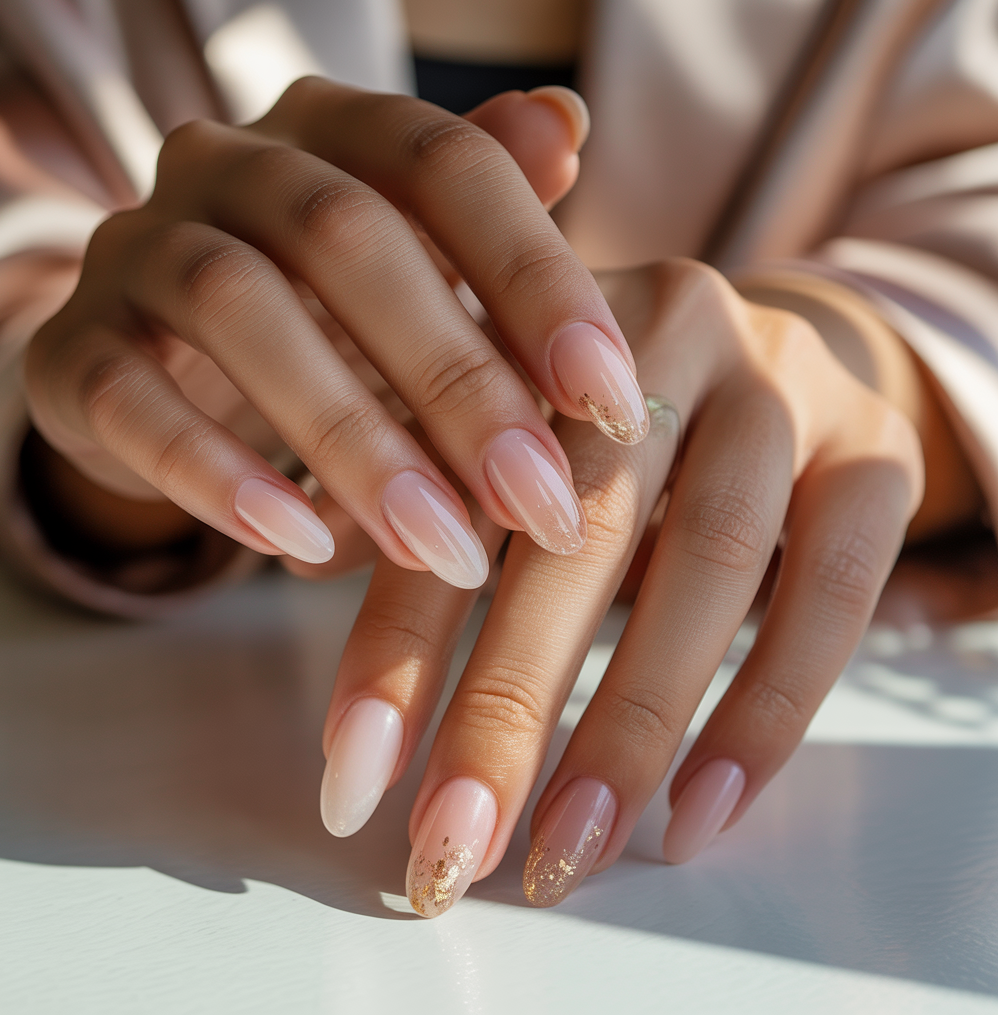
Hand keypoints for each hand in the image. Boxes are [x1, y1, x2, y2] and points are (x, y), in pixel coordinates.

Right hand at [24, 79, 649, 586]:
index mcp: (333, 133)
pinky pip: (134, 400)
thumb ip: (488, 226)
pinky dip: (221, 476)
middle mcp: (227, 164)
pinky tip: (305, 545)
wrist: (175, 378)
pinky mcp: (74, 350)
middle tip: (539, 502)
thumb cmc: (332, 328)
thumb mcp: (422, 280)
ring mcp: (137, 249)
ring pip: (242, 311)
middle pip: (348, 238)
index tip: (610, 398)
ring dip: (355, 440)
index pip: (445, 163)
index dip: (535, 276)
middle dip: (458, 380)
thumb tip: (568, 125)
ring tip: (444, 549)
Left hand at [319, 259, 926, 914]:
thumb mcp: (502, 418)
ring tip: (568, 853)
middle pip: (583, 528)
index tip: (352, 777)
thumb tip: (301, 557)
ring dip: (632, 727)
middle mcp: (668, 334)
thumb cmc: (601, 411)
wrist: (774, 351)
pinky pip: (835, 591)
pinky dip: (768, 713)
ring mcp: (784, 389)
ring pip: (713, 561)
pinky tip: (697, 818)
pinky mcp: (876, 454)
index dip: (400, 637)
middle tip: (452, 844)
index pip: (457, 490)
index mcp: (545, 323)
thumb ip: (413, 479)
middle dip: (510, 702)